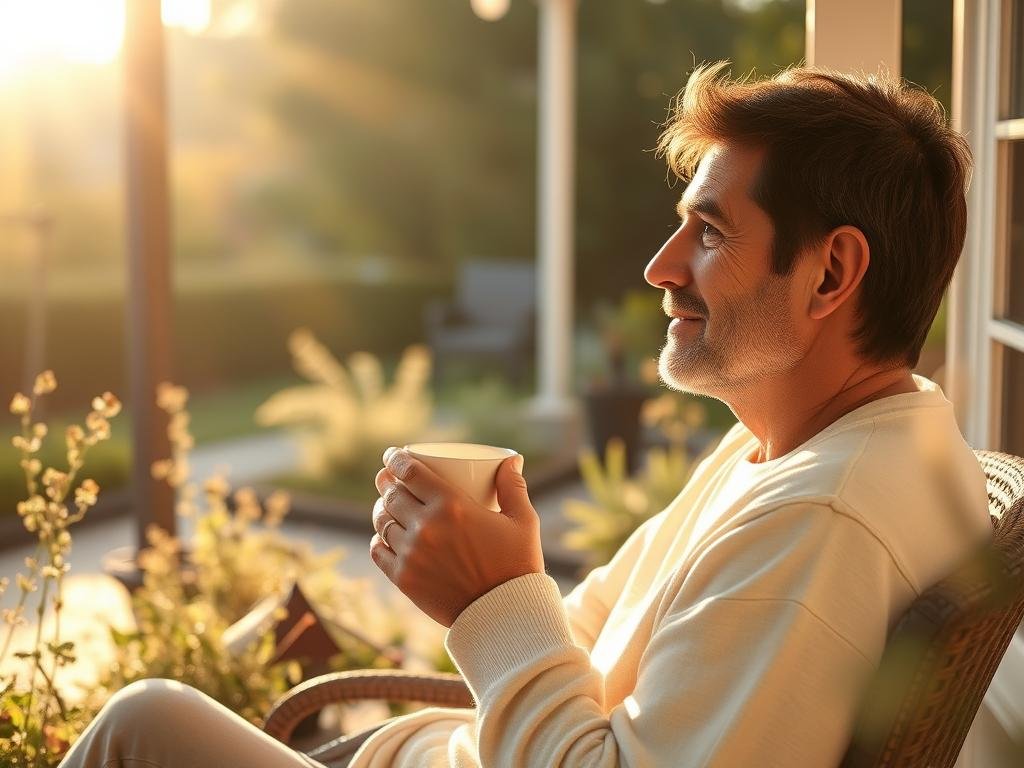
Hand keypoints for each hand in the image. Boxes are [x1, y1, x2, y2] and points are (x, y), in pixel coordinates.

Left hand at [370, 447, 544, 626]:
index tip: (393, 455)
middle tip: (389, 478)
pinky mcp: (404, 579)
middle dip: (386, 481)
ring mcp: (411, 554)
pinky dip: (378, 539)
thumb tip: (510, 460)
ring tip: (387, 505)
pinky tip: (384, 535)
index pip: (409, 472)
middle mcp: (426, 527)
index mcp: (452, 506)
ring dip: (381, 508)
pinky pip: (378, 551)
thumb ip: (513, 487)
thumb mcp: (523, 521)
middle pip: (391, 494)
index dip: (396, 459)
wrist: (505, 615)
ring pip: (382, 521)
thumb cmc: (518, 565)